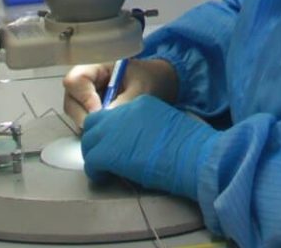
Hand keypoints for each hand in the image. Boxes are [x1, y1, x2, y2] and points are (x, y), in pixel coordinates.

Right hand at [61, 58, 178, 123]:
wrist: (159, 83)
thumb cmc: (150, 79)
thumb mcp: (141, 88)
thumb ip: (124, 101)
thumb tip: (105, 118)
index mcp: (97, 65)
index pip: (76, 80)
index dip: (84, 98)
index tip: (100, 111)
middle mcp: (87, 80)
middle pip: (70, 99)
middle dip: (84, 115)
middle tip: (102, 125)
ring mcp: (86, 94)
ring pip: (74, 112)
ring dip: (88, 122)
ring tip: (108, 126)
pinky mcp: (90, 108)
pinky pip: (82, 119)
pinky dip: (92, 127)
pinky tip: (107, 127)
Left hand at [79, 94, 218, 198]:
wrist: (191, 154)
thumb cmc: (189, 143)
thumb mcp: (165, 124)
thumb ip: (146, 126)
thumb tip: (135, 142)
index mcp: (139, 103)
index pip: (113, 113)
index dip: (112, 130)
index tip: (118, 143)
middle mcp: (123, 112)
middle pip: (95, 123)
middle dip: (96, 139)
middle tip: (104, 155)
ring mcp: (112, 131)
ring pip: (89, 141)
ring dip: (94, 154)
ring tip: (103, 168)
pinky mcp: (107, 152)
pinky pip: (91, 161)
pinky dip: (95, 171)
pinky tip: (104, 177)